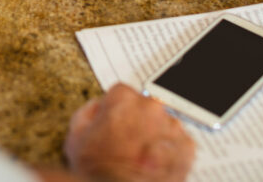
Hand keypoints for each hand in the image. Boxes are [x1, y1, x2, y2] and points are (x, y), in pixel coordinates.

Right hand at [64, 83, 194, 181]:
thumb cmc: (97, 169)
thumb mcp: (76, 135)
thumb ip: (89, 111)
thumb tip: (99, 107)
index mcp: (123, 97)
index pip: (122, 93)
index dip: (116, 111)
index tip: (115, 124)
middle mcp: (150, 106)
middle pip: (145, 107)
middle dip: (138, 122)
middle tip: (127, 143)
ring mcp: (170, 126)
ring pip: (163, 125)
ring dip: (155, 136)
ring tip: (142, 157)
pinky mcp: (186, 147)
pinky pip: (179, 144)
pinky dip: (170, 152)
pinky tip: (154, 164)